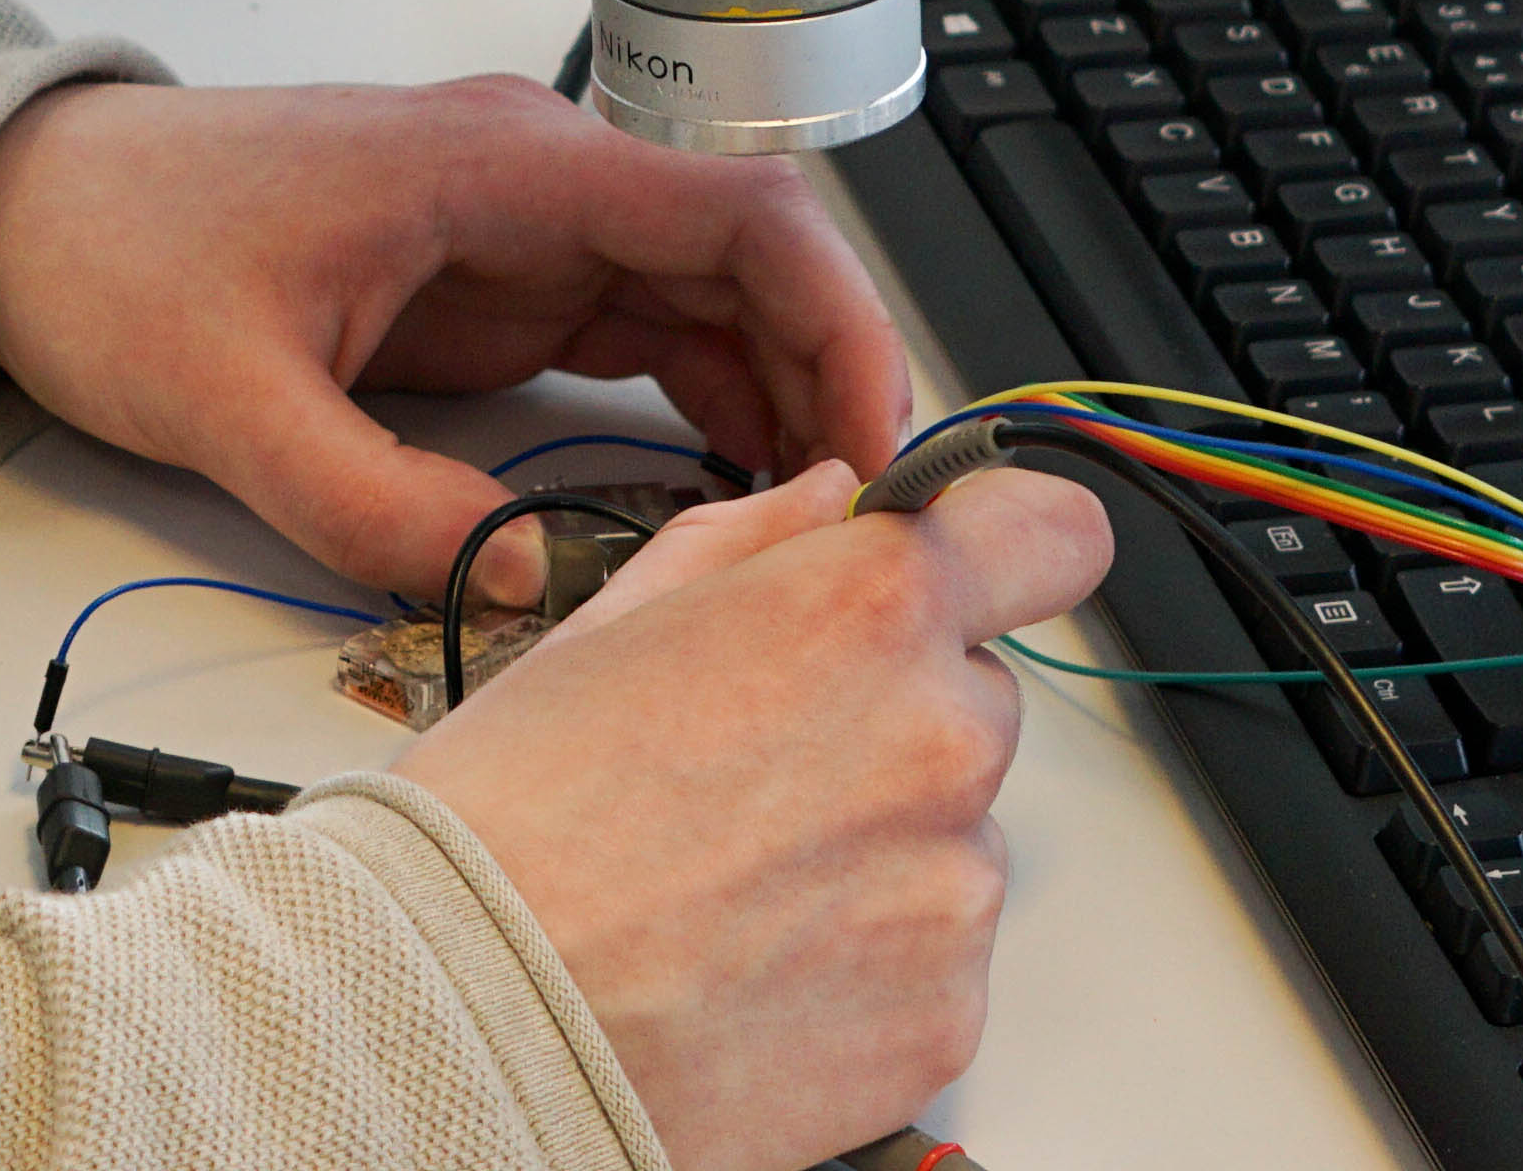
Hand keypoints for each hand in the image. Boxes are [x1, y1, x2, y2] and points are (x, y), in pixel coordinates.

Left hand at [0, 76, 908, 606]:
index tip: (874, 443)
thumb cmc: (114, 253)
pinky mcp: (493, 287)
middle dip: (828, 386)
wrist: (24, 205)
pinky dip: (701, 415)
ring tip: (814, 539)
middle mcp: (535, 182)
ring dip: (774, 407)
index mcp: (498, 165)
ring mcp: (520, 232)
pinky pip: (640, 342)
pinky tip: (724, 505)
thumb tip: (519, 584)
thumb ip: (370, 502)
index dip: (837, 318)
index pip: (738, 210)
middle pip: (751, 262)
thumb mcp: (225, 401)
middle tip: (866, 532)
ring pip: (708, 307)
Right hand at [397, 460, 1118, 1170]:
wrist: (474, 1020)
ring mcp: (955, 889)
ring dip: (877, 842)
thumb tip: (831, 502)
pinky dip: (869, 957)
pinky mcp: (949, 1014)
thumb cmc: (512, 818)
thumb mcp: (609, 621)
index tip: (976, 572)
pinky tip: (752, 961)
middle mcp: (943, 738)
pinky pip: (938, 956)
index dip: (1008, 545)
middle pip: (975, 694)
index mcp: (867, 610)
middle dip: (892, 713)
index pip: (1047, 532)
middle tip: (758, 766)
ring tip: (733, 882)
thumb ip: (753, 539)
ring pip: (954, 831)